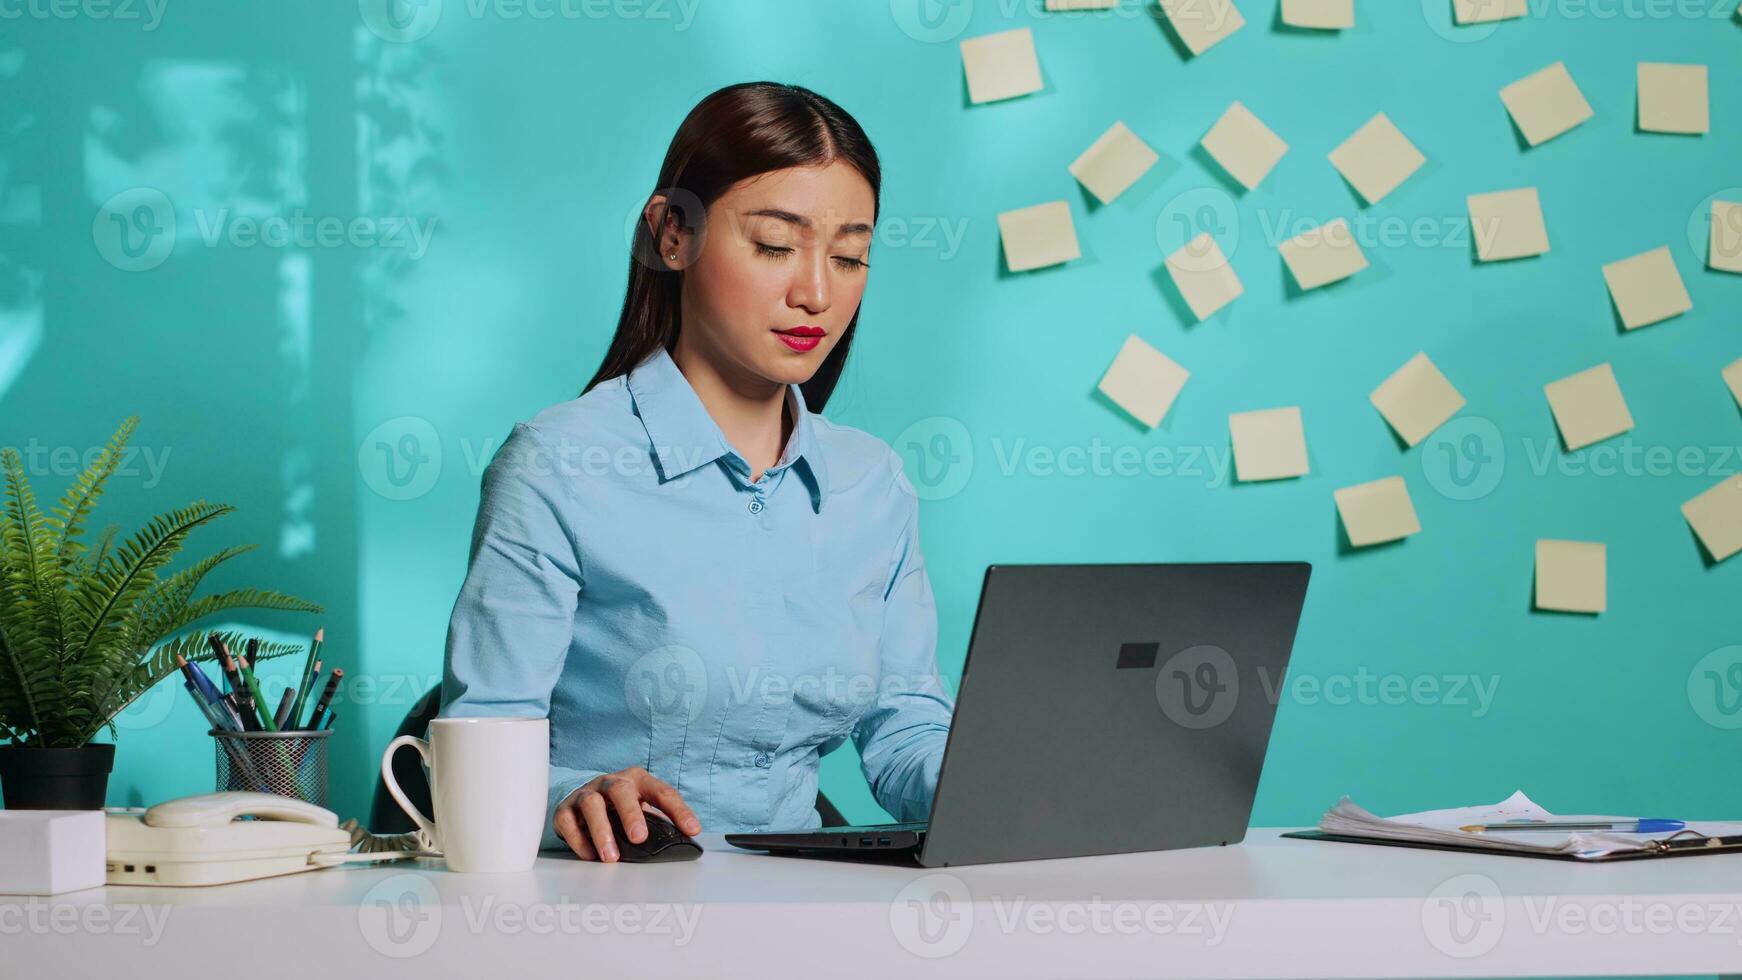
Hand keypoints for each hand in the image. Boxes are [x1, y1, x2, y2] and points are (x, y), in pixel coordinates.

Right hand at [552, 765, 701, 861]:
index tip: (692, 830)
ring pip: (592, 805)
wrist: (582, 799)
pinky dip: (578, 839)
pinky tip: (589, 855)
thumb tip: (682, 844)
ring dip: (602, 831)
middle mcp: (611, 783)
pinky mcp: (565, 809)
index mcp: (637, 780)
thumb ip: (658, 823)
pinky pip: (568, 821)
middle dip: (630, 814)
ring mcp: (586, 794)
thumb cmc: (618, 807)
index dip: (679, 810)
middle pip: (620, 790)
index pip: (662, 792)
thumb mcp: (642, 808)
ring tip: (611, 857)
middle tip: (639, 838)